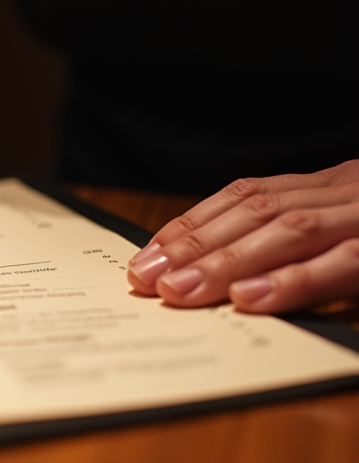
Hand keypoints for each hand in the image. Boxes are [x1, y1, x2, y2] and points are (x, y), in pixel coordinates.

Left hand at [127, 160, 358, 312]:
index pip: (247, 197)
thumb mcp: (351, 232)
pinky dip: (291, 280)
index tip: (149, 255)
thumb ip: (302, 247)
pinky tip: (247, 297)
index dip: (194, 225)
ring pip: (290, 232)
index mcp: (332, 187)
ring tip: (179, 290)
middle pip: (258, 213)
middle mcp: (347, 192)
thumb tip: (228, 280)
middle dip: (196, 246)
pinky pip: (342, 262)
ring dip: (227, 262)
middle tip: (147, 278)